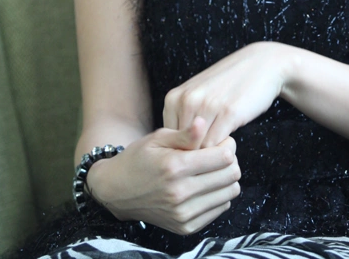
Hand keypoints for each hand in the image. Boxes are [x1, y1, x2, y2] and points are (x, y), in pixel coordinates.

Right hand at [87, 119, 240, 234]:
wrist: (117, 191)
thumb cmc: (139, 158)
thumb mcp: (158, 138)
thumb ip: (185, 133)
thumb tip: (203, 122)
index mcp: (175, 167)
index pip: (224, 157)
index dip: (228, 145)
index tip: (222, 141)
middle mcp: (180, 193)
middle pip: (231, 175)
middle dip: (231, 161)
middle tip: (219, 155)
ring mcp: (183, 213)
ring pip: (229, 194)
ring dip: (226, 179)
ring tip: (213, 171)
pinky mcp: (185, 227)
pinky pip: (220, 209)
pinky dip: (219, 196)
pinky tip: (205, 186)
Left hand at [163, 42, 291, 146]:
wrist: (260, 64)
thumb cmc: (227, 86)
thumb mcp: (198, 97)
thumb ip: (183, 120)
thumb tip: (174, 157)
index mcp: (173, 98)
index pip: (167, 142)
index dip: (180, 152)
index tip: (194, 153)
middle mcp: (186, 101)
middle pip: (181, 148)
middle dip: (194, 157)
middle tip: (208, 156)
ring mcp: (207, 106)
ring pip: (198, 150)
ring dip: (209, 156)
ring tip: (219, 151)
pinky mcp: (228, 113)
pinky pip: (216, 146)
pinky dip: (222, 152)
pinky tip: (230, 144)